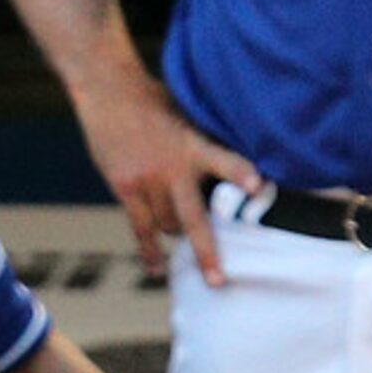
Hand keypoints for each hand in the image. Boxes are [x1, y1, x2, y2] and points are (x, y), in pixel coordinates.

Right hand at [77, 73, 261, 286]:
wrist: (111, 93)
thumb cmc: (159, 101)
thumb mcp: (191, 114)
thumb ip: (207, 143)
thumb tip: (234, 168)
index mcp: (196, 144)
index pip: (224, 159)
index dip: (241, 173)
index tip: (260, 186)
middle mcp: (173, 167)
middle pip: (193, 218)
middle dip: (207, 251)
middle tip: (220, 280)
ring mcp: (147, 180)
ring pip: (168, 225)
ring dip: (179, 237)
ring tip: (191, 247)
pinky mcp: (125, 187)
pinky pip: (139, 227)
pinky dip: (149, 249)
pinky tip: (157, 268)